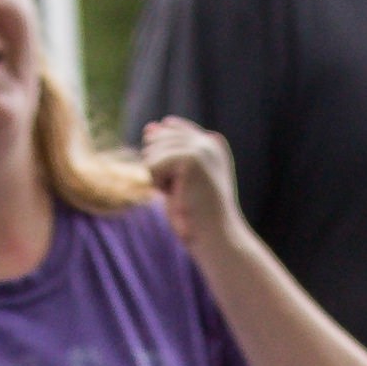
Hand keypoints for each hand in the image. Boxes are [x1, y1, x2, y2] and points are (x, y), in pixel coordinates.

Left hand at [138, 120, 245, 255]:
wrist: (217, 238)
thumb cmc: (198, 214)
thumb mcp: (180, 177)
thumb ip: (167, 150)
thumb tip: (149, 128)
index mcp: (212, 141)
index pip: (170, 127)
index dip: (165, 156)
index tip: (185, 181)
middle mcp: (209, 140)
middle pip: (157, 138)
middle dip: (160, 167)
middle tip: (185, 190)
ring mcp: (202, 148)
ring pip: (152, 151)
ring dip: (159, 177)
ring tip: (183, 193)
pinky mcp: (191, 159)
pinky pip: (152, 165)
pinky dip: (158, 184)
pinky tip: (178, 195)